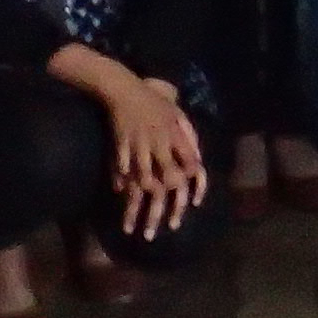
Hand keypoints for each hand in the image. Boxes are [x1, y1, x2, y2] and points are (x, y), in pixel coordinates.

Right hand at [101, 77, 206, 240]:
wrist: (124, 88)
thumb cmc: (155, 101)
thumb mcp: (177, 115)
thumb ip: (189, 139)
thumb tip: (196, 163)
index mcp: (176, 137)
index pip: (191, 166)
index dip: (195, 185)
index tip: (193, 204)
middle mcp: (159, 145)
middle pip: (166, 182)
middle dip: (164, 209)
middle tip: (165, 229)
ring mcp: (138, 148)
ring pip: (142, 183)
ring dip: (137, 208)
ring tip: (134, 228)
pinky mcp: (120, 148)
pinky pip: (122, 169)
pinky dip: (121, 183)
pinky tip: (121, 198)